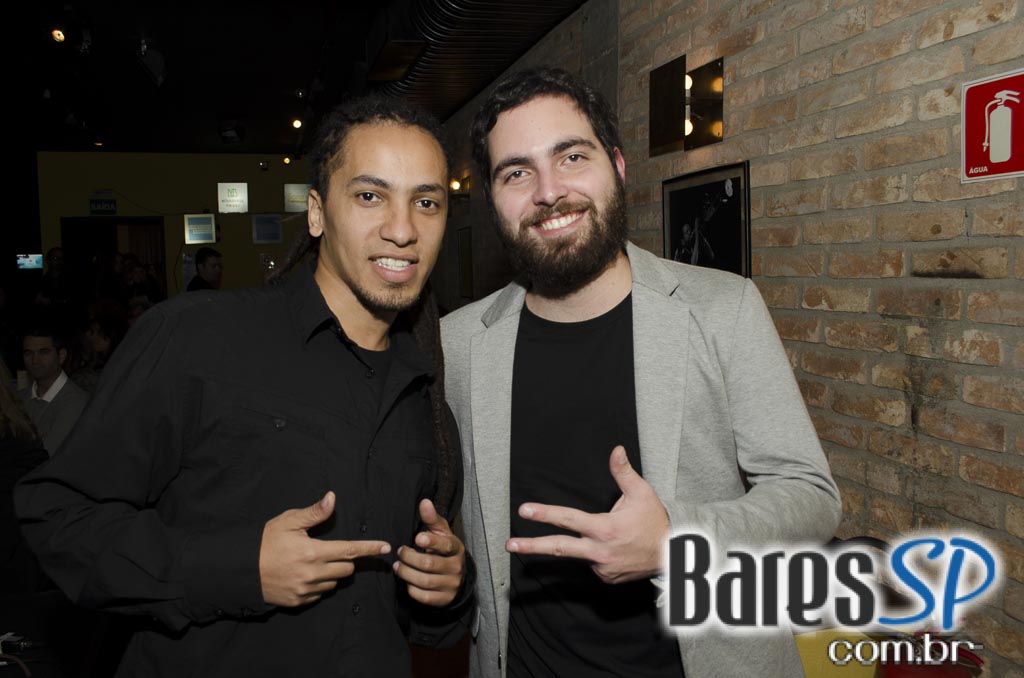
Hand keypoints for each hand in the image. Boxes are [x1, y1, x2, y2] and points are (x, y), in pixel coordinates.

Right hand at [259, 491, 389, 606]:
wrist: (242, 570)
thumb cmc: (265, 542)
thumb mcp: (288, 522)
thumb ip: (313, 512)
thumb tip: (332, 498)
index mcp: (313, 552)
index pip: (349, 550)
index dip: (369, 548)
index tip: (386, 547)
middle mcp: (313, 574)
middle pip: (346, 569)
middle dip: (343, 560)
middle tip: (326, 551)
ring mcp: (306, 590)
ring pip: (334, 582)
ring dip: (330, 573)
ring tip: (311, 563)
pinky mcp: (298, 601)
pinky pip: (319, 594)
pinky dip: (318, 585)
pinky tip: (303, 576)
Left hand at [394, 499, 465, 605]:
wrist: (457, 577)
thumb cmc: (444, 550)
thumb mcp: (441, 533)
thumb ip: (432, 518)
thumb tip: (424, 502)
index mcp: (456, 548)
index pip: (446, 545)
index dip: (431, 542)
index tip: (417, 538)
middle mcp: (456, 567)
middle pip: (429, 564)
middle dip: (410, 558)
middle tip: (400, 552)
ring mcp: (451, 584)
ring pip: (425, 581)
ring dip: (407, 573)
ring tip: (397, 566)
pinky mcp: (444, 599)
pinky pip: (424, 597)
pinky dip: (412, 589)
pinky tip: (407, 581)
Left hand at [506, 446, 668, 583]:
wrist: (672, 555)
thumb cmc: (655, 522)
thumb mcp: (642, 493)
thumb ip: (623, 472)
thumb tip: (616, 450)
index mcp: (604, 529)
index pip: (568, 519)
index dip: (545, 513)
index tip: (525, 511)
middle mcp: (599, 551)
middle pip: (559, 548)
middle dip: (532, 547)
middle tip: (510, 545)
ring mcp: (602, 568)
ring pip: (580, 553)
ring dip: (584, 544)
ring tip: (613, 537)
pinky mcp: (606, 578)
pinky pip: (593, 562)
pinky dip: (597, 553)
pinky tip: (615, 548)